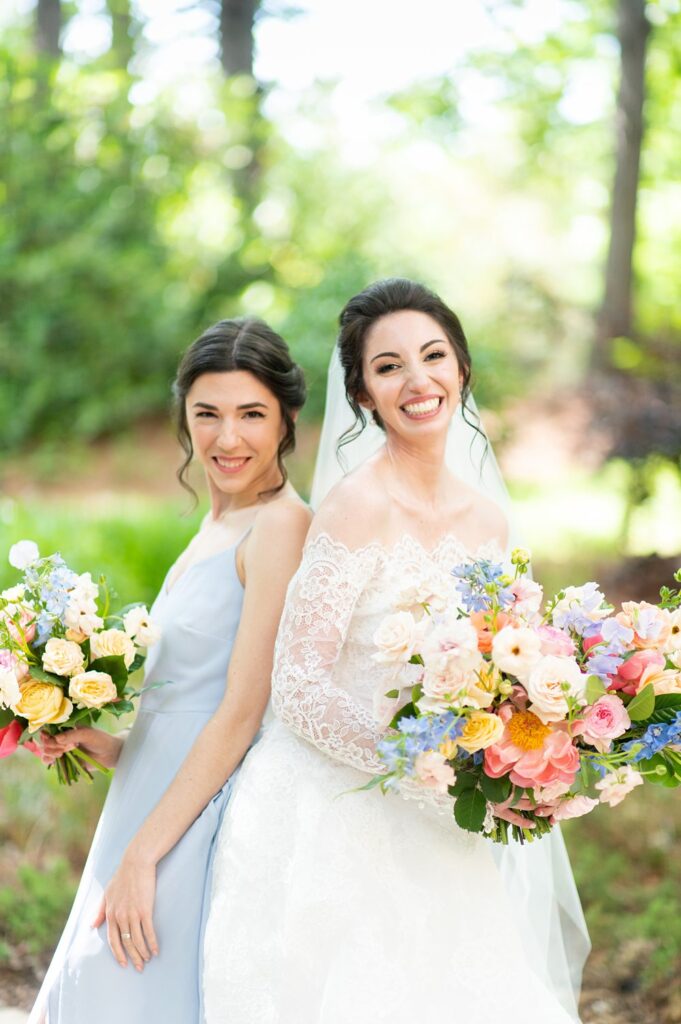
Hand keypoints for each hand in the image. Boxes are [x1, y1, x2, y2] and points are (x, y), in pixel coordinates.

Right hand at [39, 727, 123, 768]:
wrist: (108, 754)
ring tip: (63, 753)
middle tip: (67, 747)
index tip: (50, 738)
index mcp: (66, 727)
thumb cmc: (100, 740)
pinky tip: (56, 759)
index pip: (49, 728)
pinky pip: (49, 760)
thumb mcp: (87, 734)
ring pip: (45, 751)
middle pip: (46, 741)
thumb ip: (71, 735)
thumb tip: (56, 738)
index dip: (46, 734)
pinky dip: (49, 760)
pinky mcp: (63, 760)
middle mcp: (62, 737)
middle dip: (53, 745)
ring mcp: (61, 749)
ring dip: (51, 752)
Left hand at [92, 854, 158, 970]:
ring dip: (143, 953)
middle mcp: (120, 917)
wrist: (136, 862)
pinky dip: (152, 943)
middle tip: (138, 968)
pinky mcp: (145, 910)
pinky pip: (148, 931)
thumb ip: (99, 911)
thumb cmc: (122, 877)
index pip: (113, 940)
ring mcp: (132, 914)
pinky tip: (156, 950)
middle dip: (132, 957)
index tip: (123, 963)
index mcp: (110, 913)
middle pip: (126, 943)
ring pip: (137, 940)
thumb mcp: (107, 893)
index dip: (118, 953)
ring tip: (148, 960)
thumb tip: (91, 925)